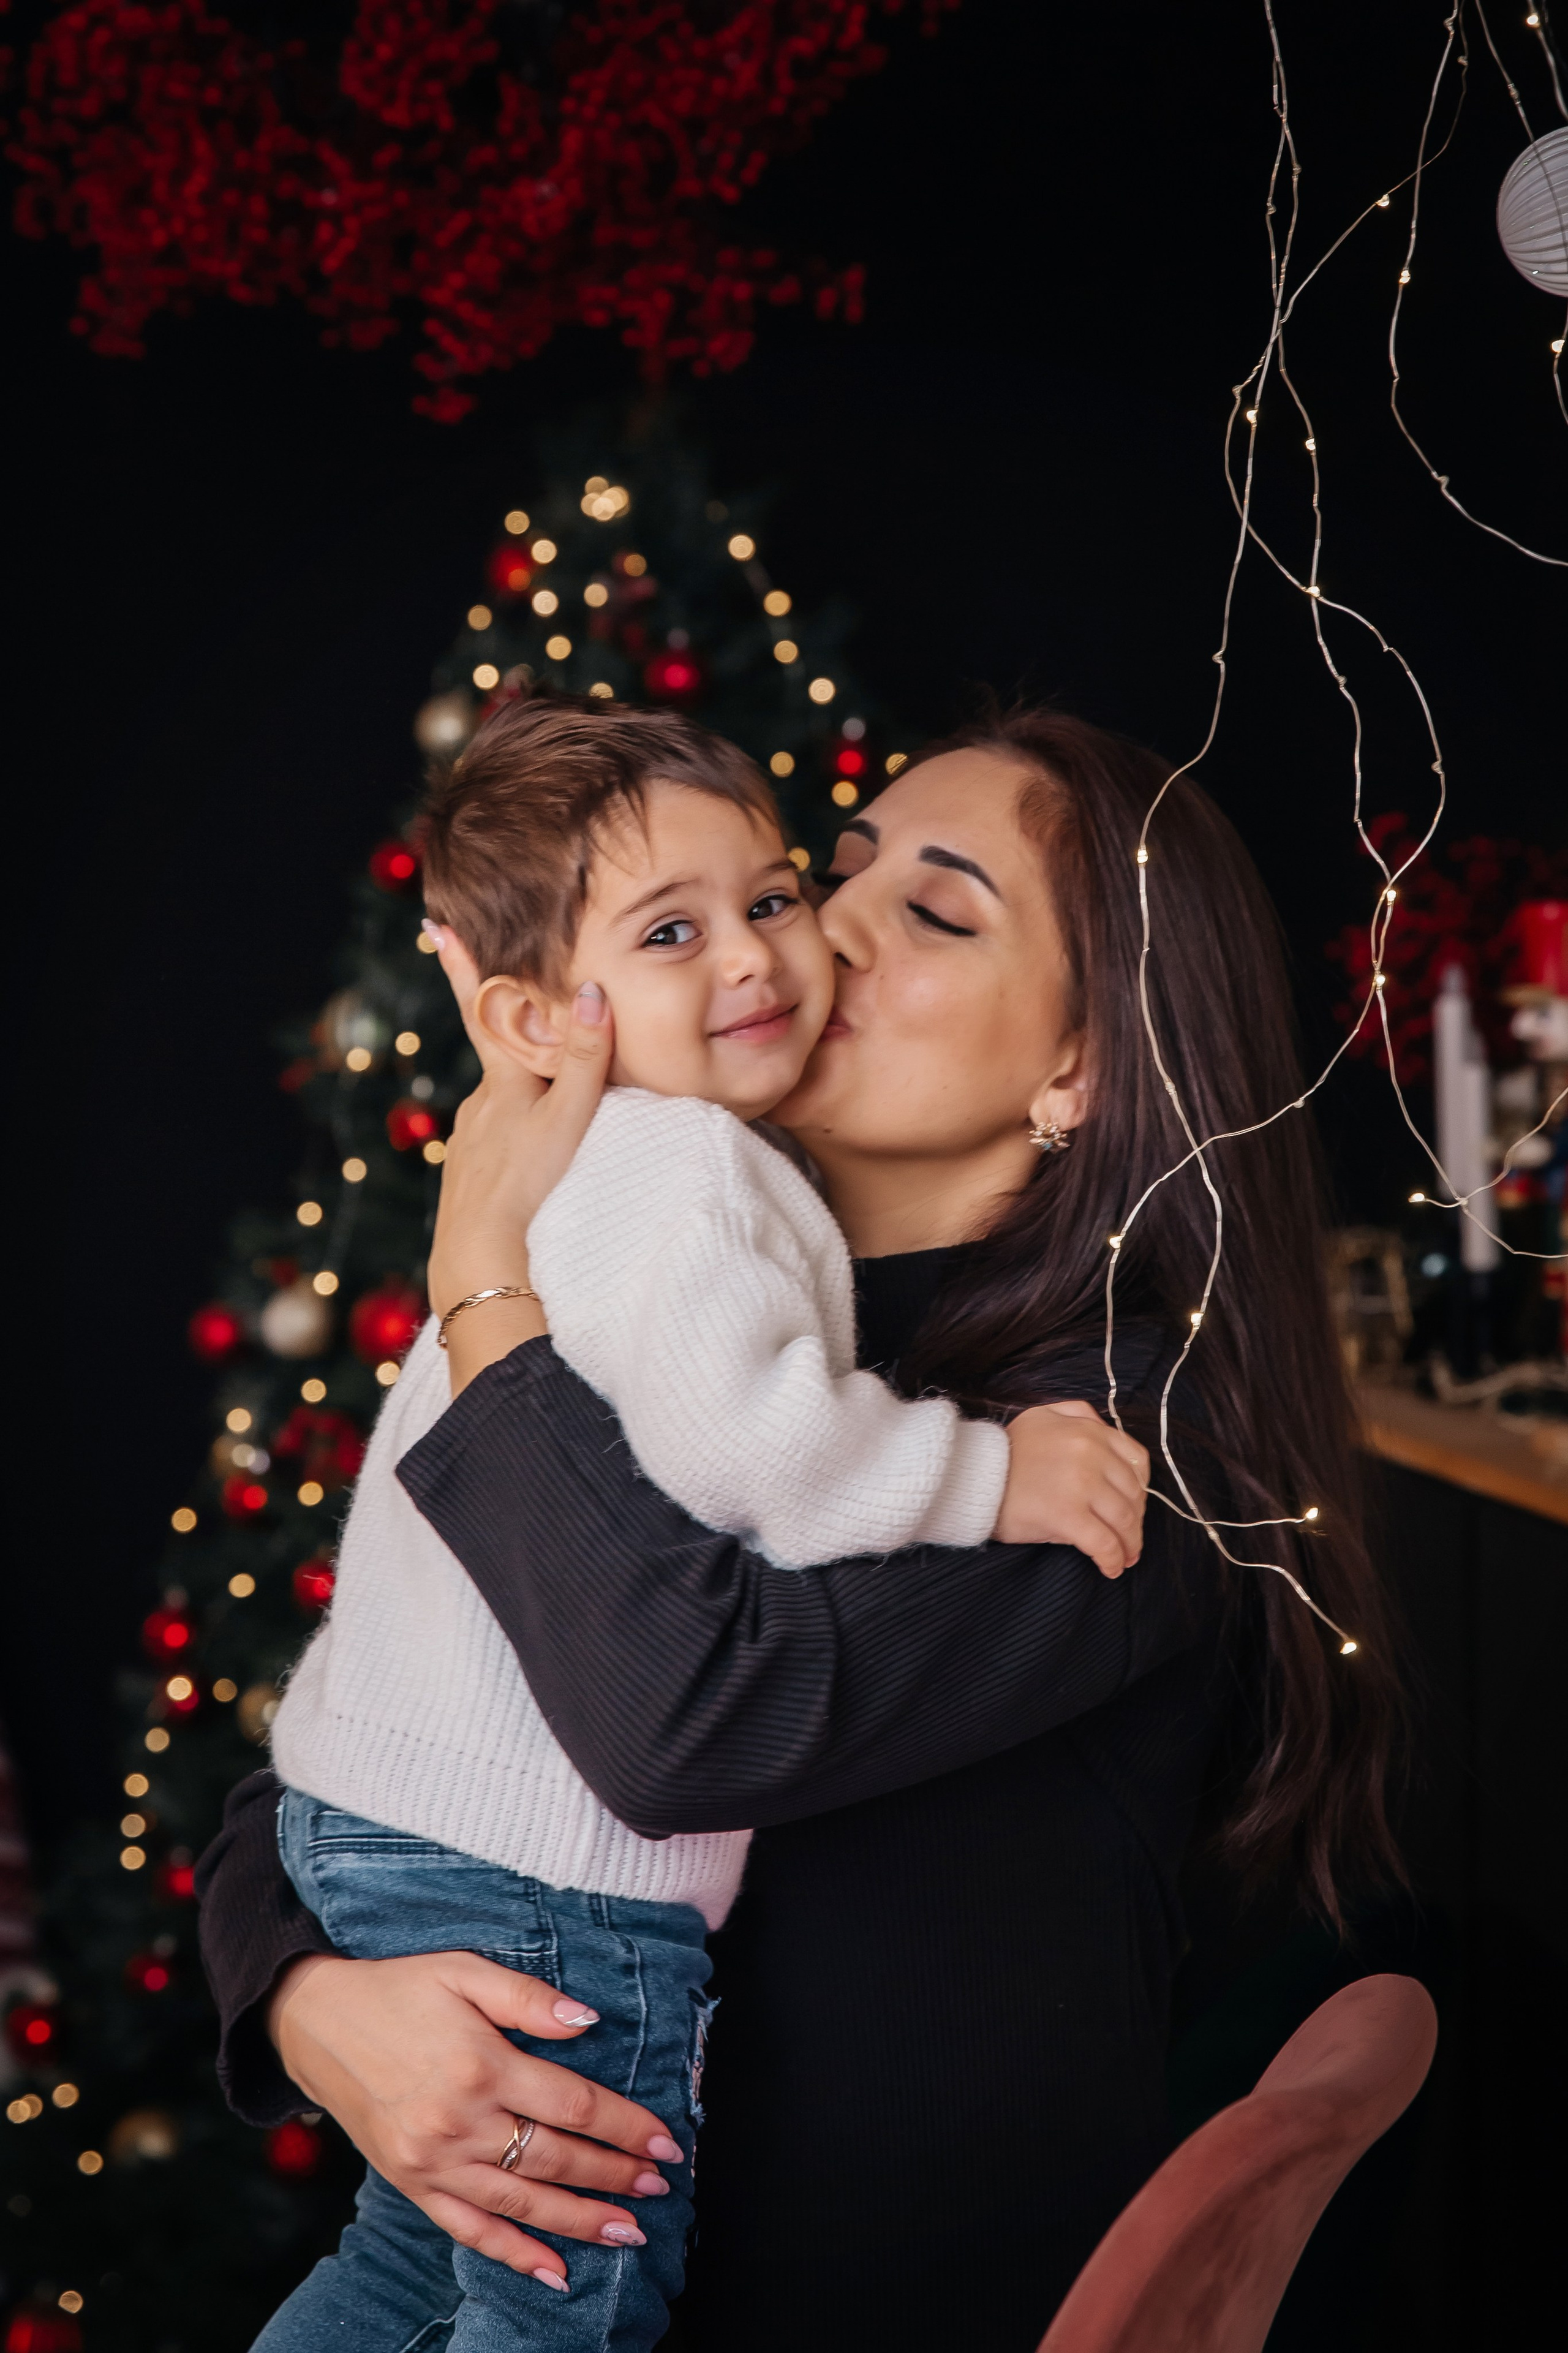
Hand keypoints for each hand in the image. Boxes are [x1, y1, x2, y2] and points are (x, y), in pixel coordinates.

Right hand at [270, 1951, 683, 2288]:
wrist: (315, 2023)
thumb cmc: (399, 1989)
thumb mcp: (464, 1971)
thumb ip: (528, 1998)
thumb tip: (589, 2021)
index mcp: (482, 2065)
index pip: (574, 2106)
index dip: (626, 2127)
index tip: (665, 2143)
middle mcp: (460, 2122)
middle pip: (556, 2160)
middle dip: (615, 2177)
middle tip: (659, 2189)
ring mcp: (434, 2161)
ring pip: (522, 2204)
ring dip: (580, 2223)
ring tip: (628, 2234)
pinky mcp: (412, 2184)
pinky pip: (470, 2230)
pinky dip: (513, 2255)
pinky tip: (553, 2271)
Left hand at [425, 929, 613, 1386]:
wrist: (481, 1263)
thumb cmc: (529, 1187)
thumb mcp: (569, 1118)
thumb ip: (584, 1058)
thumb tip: (592, 991)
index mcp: (501, 1083)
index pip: (485, 1011)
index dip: (464, 968)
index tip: (436, 925)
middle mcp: (478, 1107)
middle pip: (503, 1060)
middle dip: (517, 1043)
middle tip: (527, 1024)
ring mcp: (470, 1144)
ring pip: (504, 1107)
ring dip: (524, 1103)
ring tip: (551, 1120)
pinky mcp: (471, 1179)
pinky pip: (499, 1143)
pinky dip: (517, 1141)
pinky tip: (532, 1164)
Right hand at [994, 1402, 1149, 1575]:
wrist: (970, 1475)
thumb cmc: (1004, 1451)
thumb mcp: (1042, 1416)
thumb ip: (1077, 1414)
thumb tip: (1105, 1428)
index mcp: (1088, 1430)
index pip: (1136, 1461)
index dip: (1140, 1489)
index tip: (1133, 1506)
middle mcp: (1090, 1453)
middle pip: (1133, 1494)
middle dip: (1136, 1521)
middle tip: (1130, 1539)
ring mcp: (1081, 1485)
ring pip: (1123, 1520)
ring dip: (1129, 1544)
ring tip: (1125, 1558)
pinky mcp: (1067, 1516)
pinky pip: (1103, 1543)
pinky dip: (1112, 1560)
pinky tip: (1110, 1569)